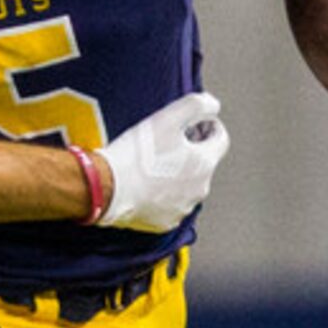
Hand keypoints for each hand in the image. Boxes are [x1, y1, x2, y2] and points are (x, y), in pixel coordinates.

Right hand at [94, 93, 228, 231]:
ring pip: (186, 185)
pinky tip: (144, 185)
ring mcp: (182, 208)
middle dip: (189, 152)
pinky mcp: (164, 222)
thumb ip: (197, 105)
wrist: (106, 188)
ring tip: (151, 166)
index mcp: (204, 163)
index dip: (208, 126)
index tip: (193, 124)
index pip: (220, 139)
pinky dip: (161, 195)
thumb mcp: (168, 117)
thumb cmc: (136, 156)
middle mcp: (199, 189)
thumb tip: (212, 105)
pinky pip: (169, 204)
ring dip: (176, 174)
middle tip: (165, 143)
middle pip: (202, 163)